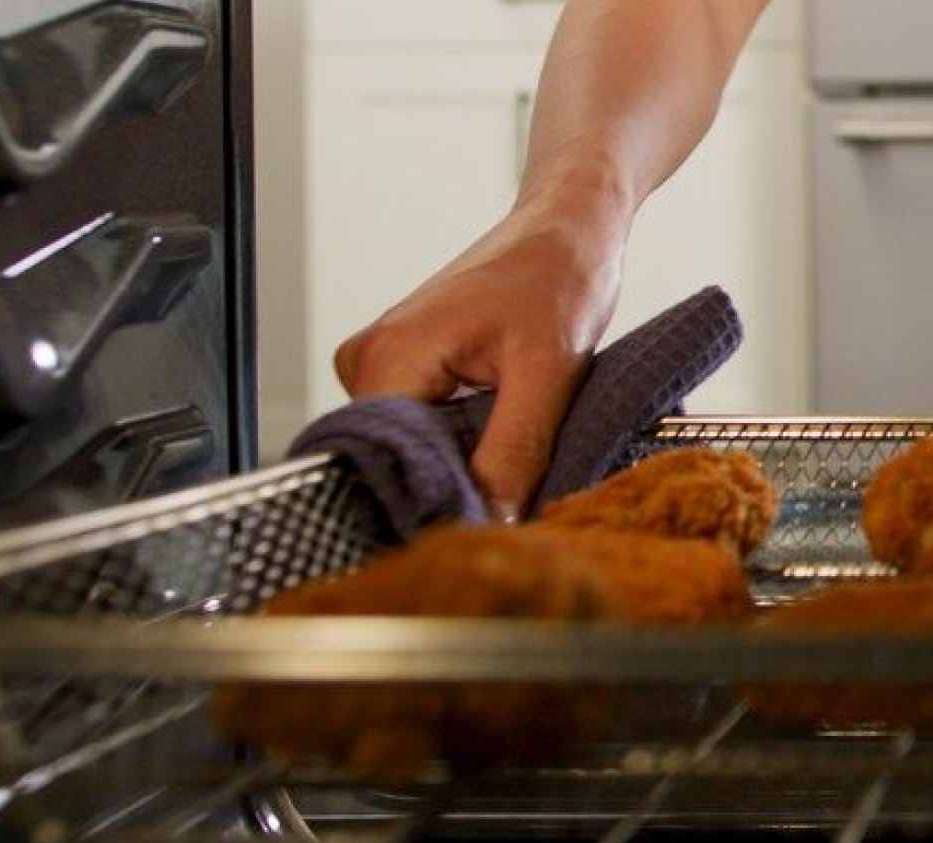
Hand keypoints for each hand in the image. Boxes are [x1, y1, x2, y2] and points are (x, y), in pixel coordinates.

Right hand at [335, 205, 623, 519]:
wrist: (565, 230)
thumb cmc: (559, 278)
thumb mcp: (548, 374)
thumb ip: (514, 452)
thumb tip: (490, 520)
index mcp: (389, 356)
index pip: (387, 462)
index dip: (438, 499)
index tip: (485, 524)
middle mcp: (366, 360)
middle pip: (396, 458)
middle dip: (453, 482)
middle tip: (511, 498)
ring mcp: (379, 362)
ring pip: (412, 446)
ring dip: (460, 462)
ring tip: (510, 455)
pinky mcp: (403, 367)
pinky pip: (422, 425)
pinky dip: (462, 440)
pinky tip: (498, 435)